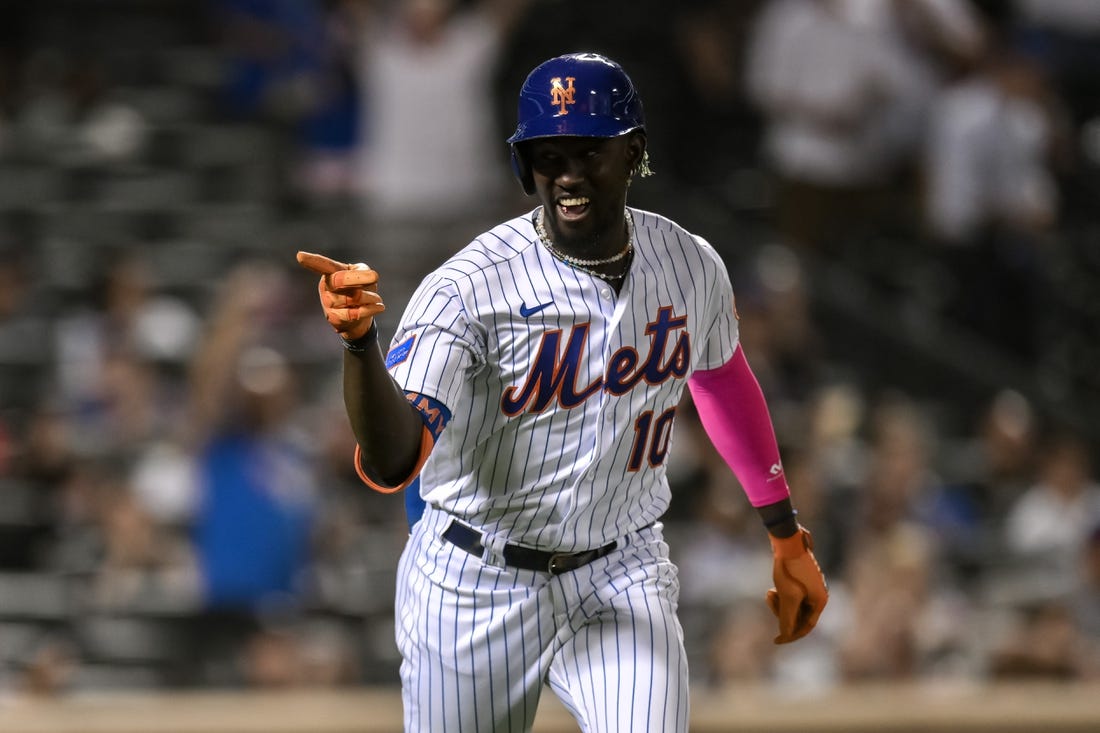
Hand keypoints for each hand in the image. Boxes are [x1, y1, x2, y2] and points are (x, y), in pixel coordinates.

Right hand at [296, 251, 384, 340]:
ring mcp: (328, 303)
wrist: (357, 318)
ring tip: (375, 298)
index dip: (312, 261)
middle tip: (375, 276)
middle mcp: (326, 287)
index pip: (322, 265)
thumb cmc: (359, 289)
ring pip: (354, 297)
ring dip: (371, 296)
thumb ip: (363, 274)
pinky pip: (357, 312)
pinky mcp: (334, 318)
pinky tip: (379, 306)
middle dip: (358, 278)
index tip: (300, 256)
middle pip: (339, 280)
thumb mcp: (363, 275)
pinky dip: (373, 308)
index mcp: (331, 272)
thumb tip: (368, 278)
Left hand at [766, 526, 827, 643]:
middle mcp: (818, 595)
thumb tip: (786, 635)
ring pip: (794, 605)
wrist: (787, 541)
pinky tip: (772, 589)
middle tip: (770, 600)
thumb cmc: (789, 569)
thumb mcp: (787, 596)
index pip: (806, 626)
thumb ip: (787, 618)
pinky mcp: (802, 579)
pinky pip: (791, 595)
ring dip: (780, 603)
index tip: (776, 641)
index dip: (791, 635)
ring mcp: (811, 587)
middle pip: (799, 615)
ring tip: (769, 593)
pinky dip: (781, 595)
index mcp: (820, 601)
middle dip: (782, 612)